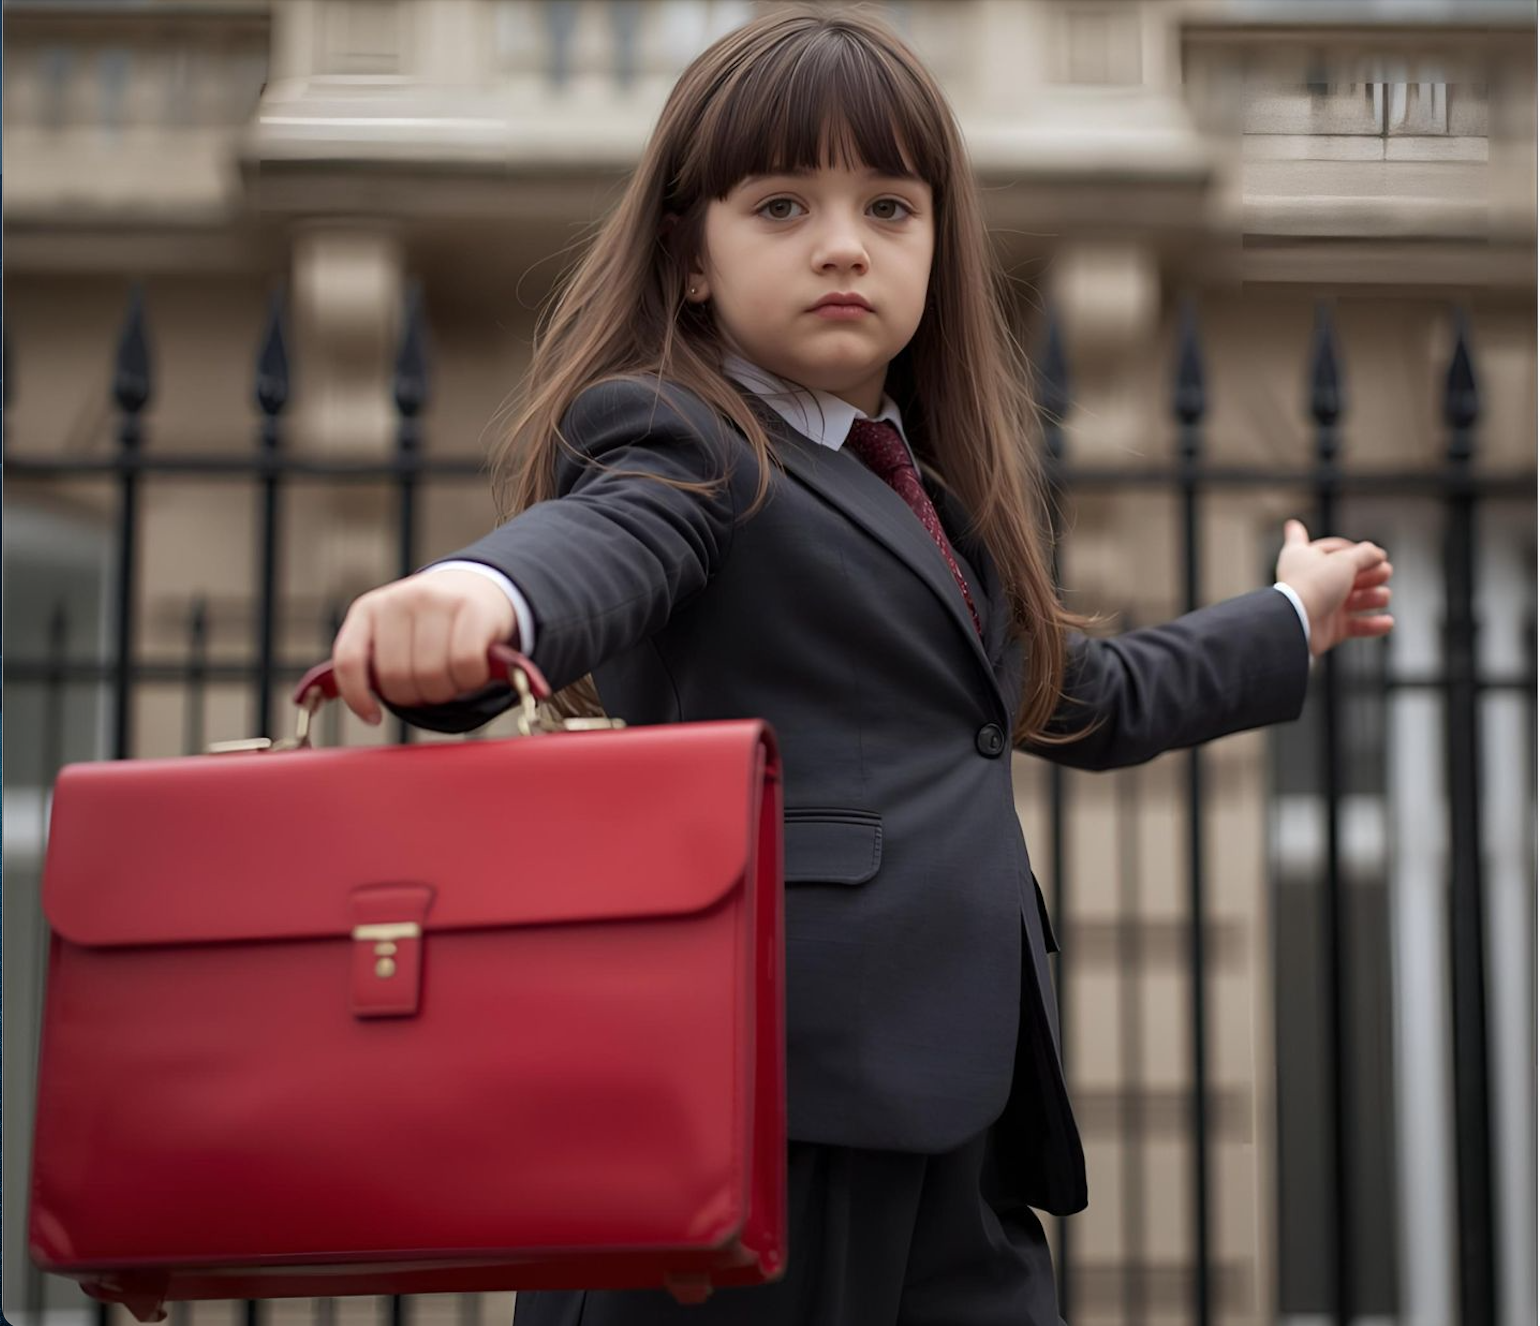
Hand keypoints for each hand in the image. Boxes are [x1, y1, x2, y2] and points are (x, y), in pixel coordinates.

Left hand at [330, 570, 517, 724]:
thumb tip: (366, 711)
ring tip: (454, 678)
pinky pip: (464, 664)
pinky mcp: (473, 608)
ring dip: (446, 691)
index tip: (374, 718)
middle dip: (416, 696)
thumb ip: (376, 663)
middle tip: (430, 688)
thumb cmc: (433, 625)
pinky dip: (471, 679)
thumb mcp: (394, 634)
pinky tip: (473, 672)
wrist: (480, 586)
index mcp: (368, 609)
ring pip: (431, 675)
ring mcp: (437, 600)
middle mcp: (399, 600)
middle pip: (395, 678)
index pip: (349, 661)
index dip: (357, 698)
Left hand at [1275, 519, 1393, 657]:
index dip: (1312, 537)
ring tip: (1383, 596)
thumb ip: (1366, 554)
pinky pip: (1356, 625)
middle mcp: (1309, 580)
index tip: (1295, 526)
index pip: (1307, 542)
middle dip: (1369, 572)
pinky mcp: (1328, 628)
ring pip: (1354, 599)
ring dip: (1373, 597)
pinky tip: (1387, 621)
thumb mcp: (1345, 560)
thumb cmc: (1314, 586)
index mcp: (1302, 557)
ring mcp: (1320, 605)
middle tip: (1385, 572)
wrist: (1298, 623)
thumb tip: (1379, 554)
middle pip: (1345, 572)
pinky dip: (1372, 624)